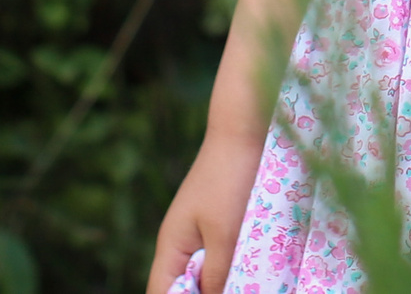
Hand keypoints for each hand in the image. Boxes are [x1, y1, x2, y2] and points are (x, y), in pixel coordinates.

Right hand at [145, 132, 263, 293]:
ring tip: (243, 284)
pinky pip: (219, 260)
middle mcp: (180, 243)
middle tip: (234, 289)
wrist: (244, 132)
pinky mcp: (219, 226)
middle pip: (182, 288)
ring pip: (203, 276)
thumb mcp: (225, 234)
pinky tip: (250, 275)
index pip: (160, 293)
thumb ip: (216, 274)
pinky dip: (230, 272)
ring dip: (219, 285)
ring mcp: (200, 234)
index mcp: (171, 246)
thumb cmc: (231, 180)